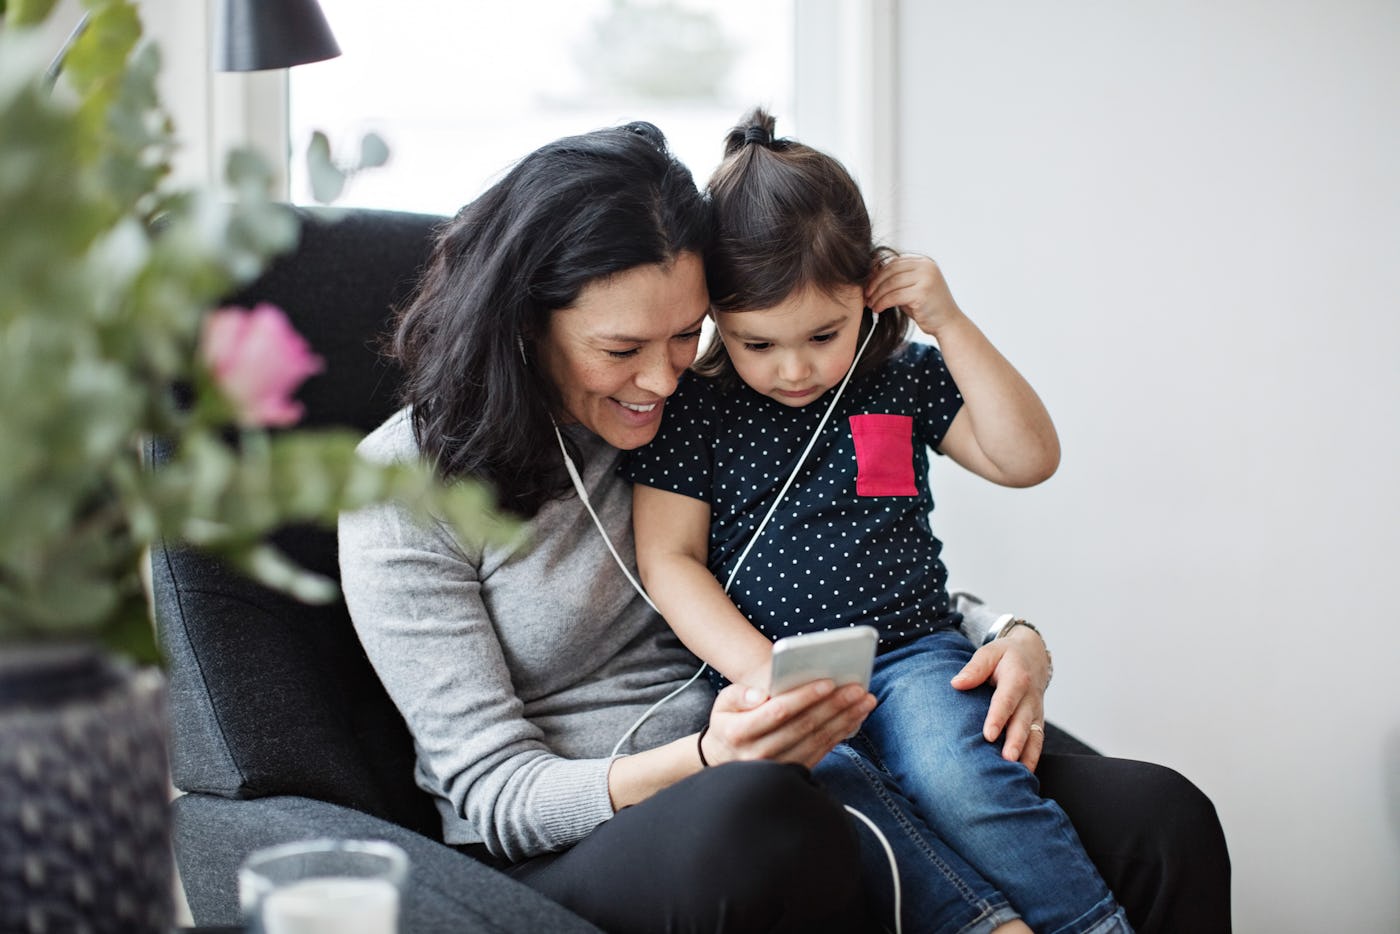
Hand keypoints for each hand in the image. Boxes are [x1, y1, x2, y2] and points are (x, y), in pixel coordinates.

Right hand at [703, 680, 875, 768]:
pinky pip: (821, 752)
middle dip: (834, 705)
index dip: (805, 697)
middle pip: (804, 726)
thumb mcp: (723, 704)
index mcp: (738, 733)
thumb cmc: (728, 723)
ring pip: (817, 740)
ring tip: (864, 701)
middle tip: (858, 689)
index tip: (829, 682)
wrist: (723, 760)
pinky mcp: (792, 773)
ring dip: (845, 719)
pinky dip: (841, 734)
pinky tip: (855, 718)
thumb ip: (739, 695)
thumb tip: (761, 694)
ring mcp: (777, 767)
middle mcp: (758, 754)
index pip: (778, 712)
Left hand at [864, 254, 962, 336]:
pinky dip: (882, 302)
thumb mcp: (911, 288)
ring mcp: (926, 278)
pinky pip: (894, 296)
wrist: (948, 324)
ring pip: (891, 283)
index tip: (867, 285)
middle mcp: (926, 266)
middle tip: (866, 295)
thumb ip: (896, 280)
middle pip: (890, 271)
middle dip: (875, 283)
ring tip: (870, 304)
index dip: (877, 273)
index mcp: (924, 262)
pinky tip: (877, 309)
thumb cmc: (926, 307)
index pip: (894, 262)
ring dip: (877, 294)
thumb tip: (870, 274)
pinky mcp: (922, 292)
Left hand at [950, 626, 1051, 770]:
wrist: (1032, 656)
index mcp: (1017, 678)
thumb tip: (956, 683)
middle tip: (1006, 760)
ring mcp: (1036, 711)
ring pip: (1034, 735)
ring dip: (1027, 755)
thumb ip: (974, 668)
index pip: (1007, 700)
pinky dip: (1033, 757)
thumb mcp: (990, 653)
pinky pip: (1038, 741)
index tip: (988, 735)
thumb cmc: (1005, 656)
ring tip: (1018, 774)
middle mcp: (1030, 697)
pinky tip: (1024, 775)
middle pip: (1023, 722)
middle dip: (1015, 742)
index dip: (998, 718)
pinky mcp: (1037, 721)